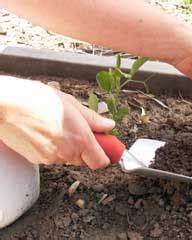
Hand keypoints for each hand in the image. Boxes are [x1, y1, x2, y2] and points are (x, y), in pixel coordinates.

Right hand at [0, 77, 114, 169]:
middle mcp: (67, 153)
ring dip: (71, 147)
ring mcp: (50, 159)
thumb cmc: (35, 100)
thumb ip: (93, 119)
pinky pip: (54, 158)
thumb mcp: (71, 104)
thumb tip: (108, 126)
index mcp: (80, 139)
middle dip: (88, 148)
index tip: (108, 147)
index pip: (101, 162)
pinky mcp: (37, 160)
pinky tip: (47, 132)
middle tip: (83, 131)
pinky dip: (55, 148)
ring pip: (69, 159)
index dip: (107, 154)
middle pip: (86, 160)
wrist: (4, 106)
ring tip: (60, 126)